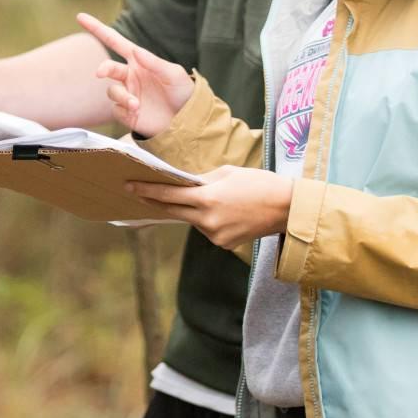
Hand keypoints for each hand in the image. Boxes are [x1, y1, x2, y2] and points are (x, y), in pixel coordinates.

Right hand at [76, 14, 193, 137]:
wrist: (186, 121)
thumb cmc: (182, 92)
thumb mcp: (173, 74)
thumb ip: (154, 62)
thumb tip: (135, 50)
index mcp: (139, 61)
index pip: (114, 41)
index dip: (97, 29)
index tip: (80, 17)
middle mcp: (130, 76)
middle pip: (108, 67)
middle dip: (103, 68)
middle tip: (100, 72)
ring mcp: (127, 94)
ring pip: (112, 91)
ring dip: (122, 97)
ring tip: (137, 105)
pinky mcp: (126, 113)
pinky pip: (116, 110)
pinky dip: (125, 111)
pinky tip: (138, 113)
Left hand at [125, 166, 293, 252]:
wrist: (288, 209)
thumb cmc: (259, 183)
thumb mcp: (228, 173)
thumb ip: (201, 181)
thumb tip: (183, 186)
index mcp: (208, 198)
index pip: (169, 195)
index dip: (147, 190)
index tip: (128, 186)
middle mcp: (208, 220)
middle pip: (174, 210)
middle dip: (155, 201)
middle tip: (136, 192)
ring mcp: (215, 235)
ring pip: (193, 220)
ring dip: (193, 210)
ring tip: (214, 199)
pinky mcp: (223, 244)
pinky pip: (208, 229)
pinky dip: (209, 220)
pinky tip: (226, 212)